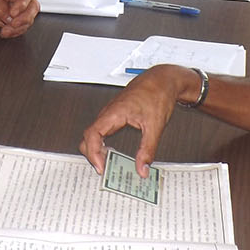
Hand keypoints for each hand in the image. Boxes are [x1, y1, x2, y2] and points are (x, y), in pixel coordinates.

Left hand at [0, 0, 38, 37]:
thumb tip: (9, 17)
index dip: (22, 5)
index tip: (12, 13)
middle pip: (32, 7)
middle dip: (25, 18)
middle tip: (13, 24)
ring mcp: (16, 9)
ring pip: (28, 19)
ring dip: (18, 28)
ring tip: (5, 30)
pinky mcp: (13, 19)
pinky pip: (20, 27)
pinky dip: (15, 32)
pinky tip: (6, 32)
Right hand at [80, 64, 196, 176]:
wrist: (162, 79)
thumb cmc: (157, 94)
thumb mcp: (155, 126)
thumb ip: (148, 149)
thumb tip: (142, 168)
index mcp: (114, 112)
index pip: (92, 134)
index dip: (93, 153)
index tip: (101, 167)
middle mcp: (108, 112)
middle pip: (87, 136)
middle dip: (91, 154)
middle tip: (104, 169)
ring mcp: (110, 113)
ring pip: (93, 134)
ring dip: (97, 150)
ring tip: (108, 164)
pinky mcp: (114, 115)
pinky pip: (101, 131)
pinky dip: (102, 144)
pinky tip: (112, 152)